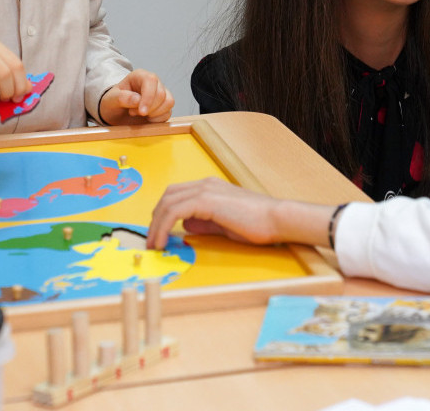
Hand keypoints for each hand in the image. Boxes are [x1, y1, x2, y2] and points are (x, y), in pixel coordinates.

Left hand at [99, 68, 174, 123]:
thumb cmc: (112, 103)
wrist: (115, 113)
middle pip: (161, 94)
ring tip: (140, 114)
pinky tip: (146, 119)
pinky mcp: (164, 105)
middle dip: (149, 108)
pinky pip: (168, 113)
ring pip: (169, 102)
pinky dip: (157, 119)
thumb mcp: (110, 100)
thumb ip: (121, 98)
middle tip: (133, 112)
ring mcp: (160, 93)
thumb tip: (137, 100)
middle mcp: (153, 82)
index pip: (151, 81)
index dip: (148, 97)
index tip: (141, 112)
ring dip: (155, 114)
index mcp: (140, 76)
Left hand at [148, 178, 288, 249]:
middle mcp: (205, 184)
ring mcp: (205, 190)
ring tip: (155, 244)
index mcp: (211, 187)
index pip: (177, 195)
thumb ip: (205, 223)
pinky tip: (163, 242)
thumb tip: (187, 225)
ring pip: (167, 202)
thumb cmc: (258, 224)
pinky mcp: (206, 200)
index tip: (158, 233)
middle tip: (152, 240)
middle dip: (155, 218)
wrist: (276, 219)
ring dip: (156, 224)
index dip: (163, 213)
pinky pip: (174, 211)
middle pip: (168, 196)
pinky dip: (163, 227)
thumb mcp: (224, 224)